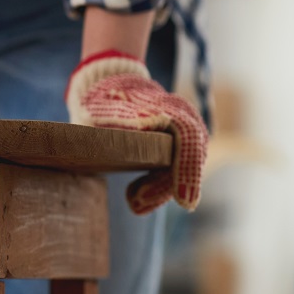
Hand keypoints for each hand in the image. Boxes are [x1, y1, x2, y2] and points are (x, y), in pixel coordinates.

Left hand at [66, 50, 207, 214]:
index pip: (187, 137)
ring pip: (181, 169)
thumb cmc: (107, 98)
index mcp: (170, 107)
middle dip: (166, 186)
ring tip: (134, 204)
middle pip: (188, 159)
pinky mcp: (174, 149)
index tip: (184, 201)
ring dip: (160, 190)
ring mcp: (183, 135)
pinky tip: (138, 201)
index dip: (187, 170)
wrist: (110, 89)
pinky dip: (157, 188)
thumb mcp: (106, 105)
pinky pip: (172, 171)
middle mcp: (185, 120)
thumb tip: (143, 127)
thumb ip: (123, 117)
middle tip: (137, 203)